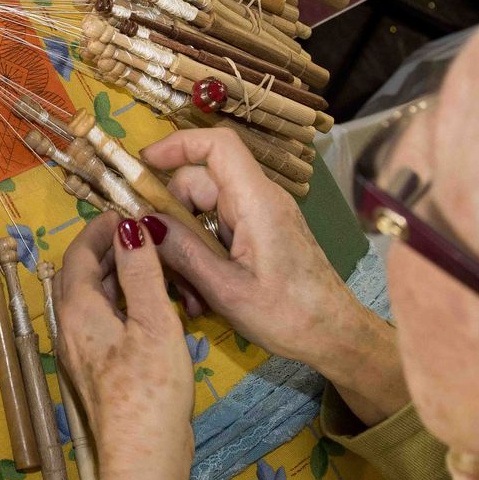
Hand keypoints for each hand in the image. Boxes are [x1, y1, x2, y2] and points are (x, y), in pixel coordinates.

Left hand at [56, 212, 193, 479]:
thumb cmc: (150, 390)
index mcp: (77, 310)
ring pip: (101, 298)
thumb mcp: (153, 321)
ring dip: (127, 277)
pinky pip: (111, 320)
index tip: (134, 212)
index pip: (80, 252)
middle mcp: (71, 327)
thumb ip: (141, 270)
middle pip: (87, 273)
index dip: (103, 227)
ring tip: (164, 267)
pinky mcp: (103, 369)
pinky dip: (132, 303)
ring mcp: (85, 350)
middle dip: (117, 249)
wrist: (145, 460)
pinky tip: (163, 308)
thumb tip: (129, 225)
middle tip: (154, 235)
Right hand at [141, 129, 409, 425]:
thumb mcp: (226, 290)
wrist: (335, 335)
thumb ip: (183, 252)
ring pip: (205, 210)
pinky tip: (200, 292)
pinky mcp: (262, 233)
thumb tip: (144, 224)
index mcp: (257, 202)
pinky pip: (220, 229)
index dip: (178, 144)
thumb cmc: (288, 315)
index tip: (143, 164)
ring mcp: (262, 215)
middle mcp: (260, 198)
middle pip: (201, 182)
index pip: (218, 145)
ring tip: (186, 293)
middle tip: (160, 264)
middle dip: (172, 219)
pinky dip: (203, 253)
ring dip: (186, 245)